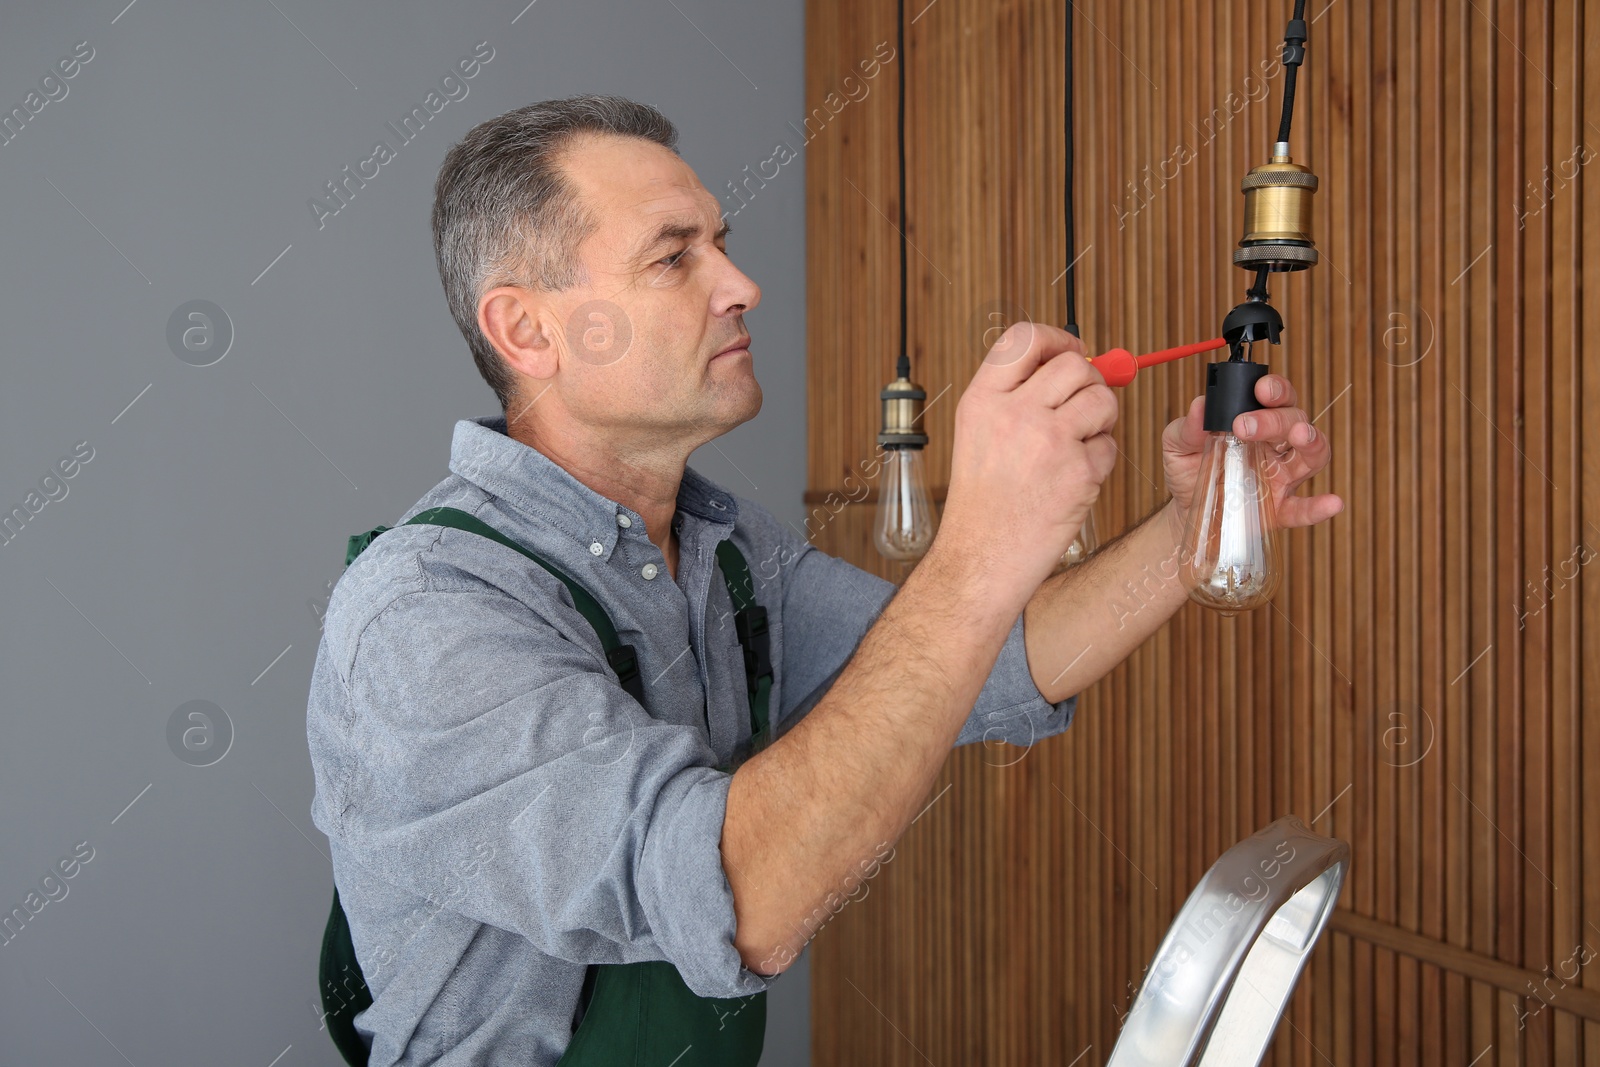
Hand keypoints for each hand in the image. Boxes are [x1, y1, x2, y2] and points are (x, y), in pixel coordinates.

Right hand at [939, 321, 1118, 596]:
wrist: (981, 559)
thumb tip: (1076, 362)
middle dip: (1089, 382)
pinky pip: (1109, 446)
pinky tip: (1073, 481)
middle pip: (1075, 364)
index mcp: (982, 400)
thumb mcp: (979, 434)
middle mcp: (1014, 413)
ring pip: (1102, 399)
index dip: (1056, 339)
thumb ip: (1017, 395)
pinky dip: (1099, 461)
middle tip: (1081, 407)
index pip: (1024, 338)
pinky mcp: (1079, 472)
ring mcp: (1048, 441)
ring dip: (1101, 419)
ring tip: (1078, 445)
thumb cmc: (982, 503)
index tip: (1070, 351)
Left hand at [1160, 373, 1343, 532]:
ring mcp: (1282, 477)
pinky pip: (1304, 508)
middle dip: (1275, 418)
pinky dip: (1319, 506)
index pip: (1276, 398)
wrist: (1184, 511)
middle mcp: (1276, 445)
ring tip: (1301, 435)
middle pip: (1293, 421)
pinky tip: (1332, 502)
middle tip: (1244, 426)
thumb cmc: (1189, 470)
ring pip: (1312, 455)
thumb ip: (1187, 427)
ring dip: (1312, 442)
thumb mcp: (1177, 445)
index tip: (1259, 390)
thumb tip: (1199, 405)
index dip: (1275, 390)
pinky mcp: (1280, 509)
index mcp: (1256, 422)